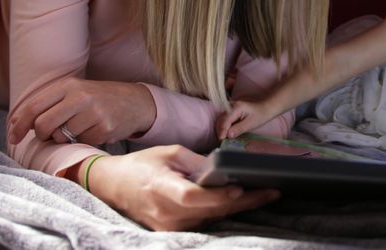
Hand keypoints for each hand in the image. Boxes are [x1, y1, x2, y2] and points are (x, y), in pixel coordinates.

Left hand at [7, 77, 156, 145]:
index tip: (13, 137)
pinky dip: (82, 141)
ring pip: (60, 137)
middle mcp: (80, 97)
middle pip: (43, 125)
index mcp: (68, 86)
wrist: (135, 102)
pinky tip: (93, 130)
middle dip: (42, 135)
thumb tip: (14, 123)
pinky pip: (80, 143)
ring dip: (63, 139)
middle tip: (49, 136)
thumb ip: (48, 104)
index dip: (19, 124)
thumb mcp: (74, 92)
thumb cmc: (98, 99)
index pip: (34, 107)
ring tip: (78, 129)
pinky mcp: (104, 128)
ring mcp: (93, 113)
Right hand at [89, 145, 279, 230]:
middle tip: (271, 192)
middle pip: (210, 211)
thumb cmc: (143, 165)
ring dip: (237, 208)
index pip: (193, 196)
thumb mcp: (170, 153)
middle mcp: (165, 213)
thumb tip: (225, 168)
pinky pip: (203, 222)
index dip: (217, 196)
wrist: (113, 185)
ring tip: (264, 195)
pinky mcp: (171, 231)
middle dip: (244, 202)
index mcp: (161, 188)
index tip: (240, 188)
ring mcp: (168, 226)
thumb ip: (198, 162)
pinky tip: (241, 203)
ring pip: (211, 219)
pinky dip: (222, 212)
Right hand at [215, 99, 276, 139]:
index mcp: (236, 108)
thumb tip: (228, 135)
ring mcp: (229, 108)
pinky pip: (223, 120)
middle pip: (220, 120)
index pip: (224, 121)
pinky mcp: (230, 111)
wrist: (265, 107)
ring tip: (224, 140)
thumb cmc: (260, 115)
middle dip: (220, 132)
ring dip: (221, 130)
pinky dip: (223, 127)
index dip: (222, 132)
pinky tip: (227, 134)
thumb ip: (238, 129)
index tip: (221, 141)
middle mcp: (230, 106)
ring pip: (220, 120)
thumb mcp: (251, 124)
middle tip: (222, 143)